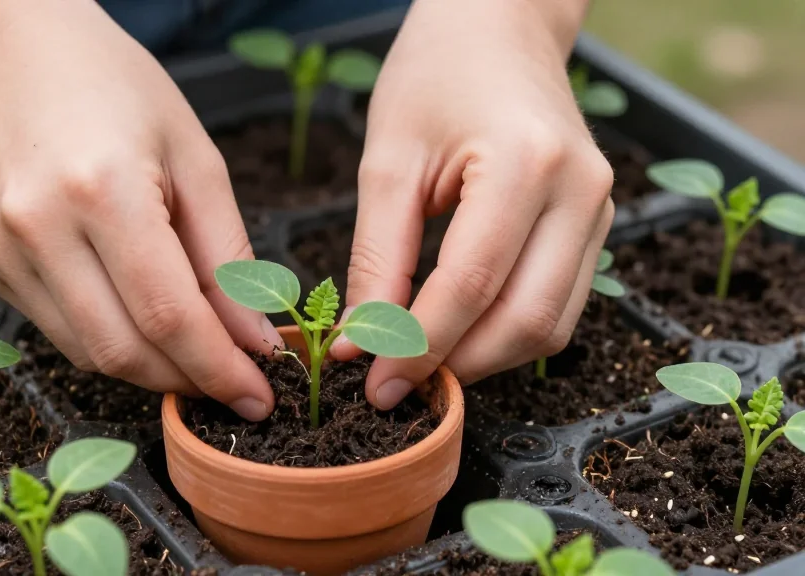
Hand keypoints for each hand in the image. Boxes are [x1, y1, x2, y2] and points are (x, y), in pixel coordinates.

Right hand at [0, 2, 280, 419]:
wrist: (13, 51)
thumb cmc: (118, 89)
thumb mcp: (196, 158)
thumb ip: (227, 257)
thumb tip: (253, 341)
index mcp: (102, 190)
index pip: (168, 314)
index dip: (218, 368)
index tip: (259, 396)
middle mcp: (39, 228)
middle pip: (123, 350)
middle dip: (188, 380)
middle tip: (235, 383)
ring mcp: (2, 251)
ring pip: (89, 353)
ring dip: (151, 369)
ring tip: (197, 353)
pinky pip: (61, 330)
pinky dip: (111, 340)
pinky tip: (142, 320)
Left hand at [331, 0, 614, 408]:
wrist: (498, 27)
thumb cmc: (435, 76)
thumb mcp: (388, 163)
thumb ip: (376, 260)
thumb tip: (361, 344)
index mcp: (527, 165)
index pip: (471, 286)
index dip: (417, 347)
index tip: (373, 383)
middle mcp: (580, 193)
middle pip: (525, 321)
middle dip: (457, 365)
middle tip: (395, 383)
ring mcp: (598, 210)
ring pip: (551, 326)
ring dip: (485, 358)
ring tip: (422, 361)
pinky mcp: (596, 223)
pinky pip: (560, 304)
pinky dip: (508, 332)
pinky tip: (459, 332)